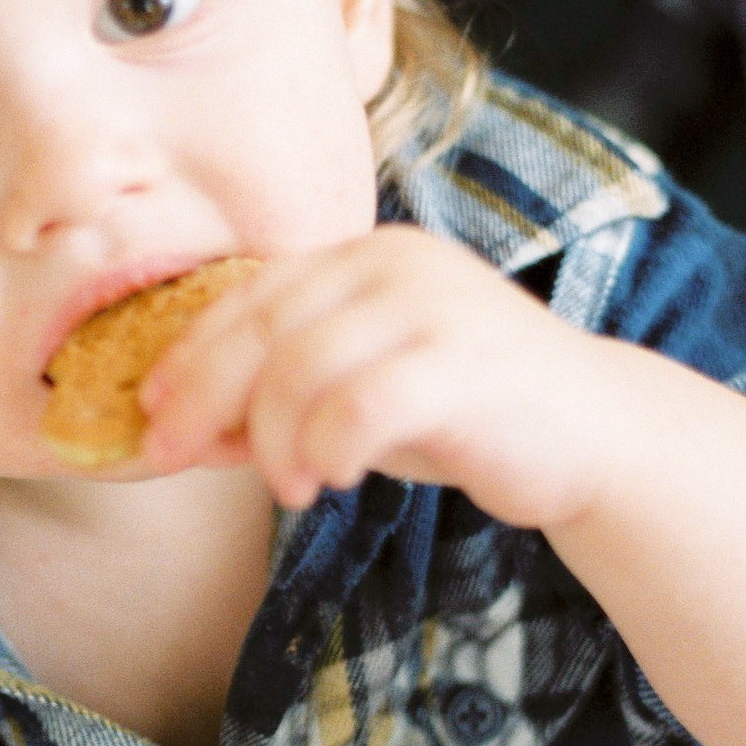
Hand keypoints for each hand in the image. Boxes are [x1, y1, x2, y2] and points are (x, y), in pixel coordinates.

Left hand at [138, 225, 614, 524]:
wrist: (596, 435)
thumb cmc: (468, 415)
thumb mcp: (361, 392)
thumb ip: (281, 397)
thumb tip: (181, 430)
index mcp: (365, 256)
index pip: (249, 293)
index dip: (188, 353)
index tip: (149, 410)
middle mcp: (396, 263)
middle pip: (261, 326)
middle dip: (204, 397)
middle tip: (174, 455)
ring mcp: (434, 307)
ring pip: (300, 367)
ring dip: (271, 439)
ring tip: (288, 489)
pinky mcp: (465, 363)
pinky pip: (359, 405)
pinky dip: (328, 448)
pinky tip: (335, 480)